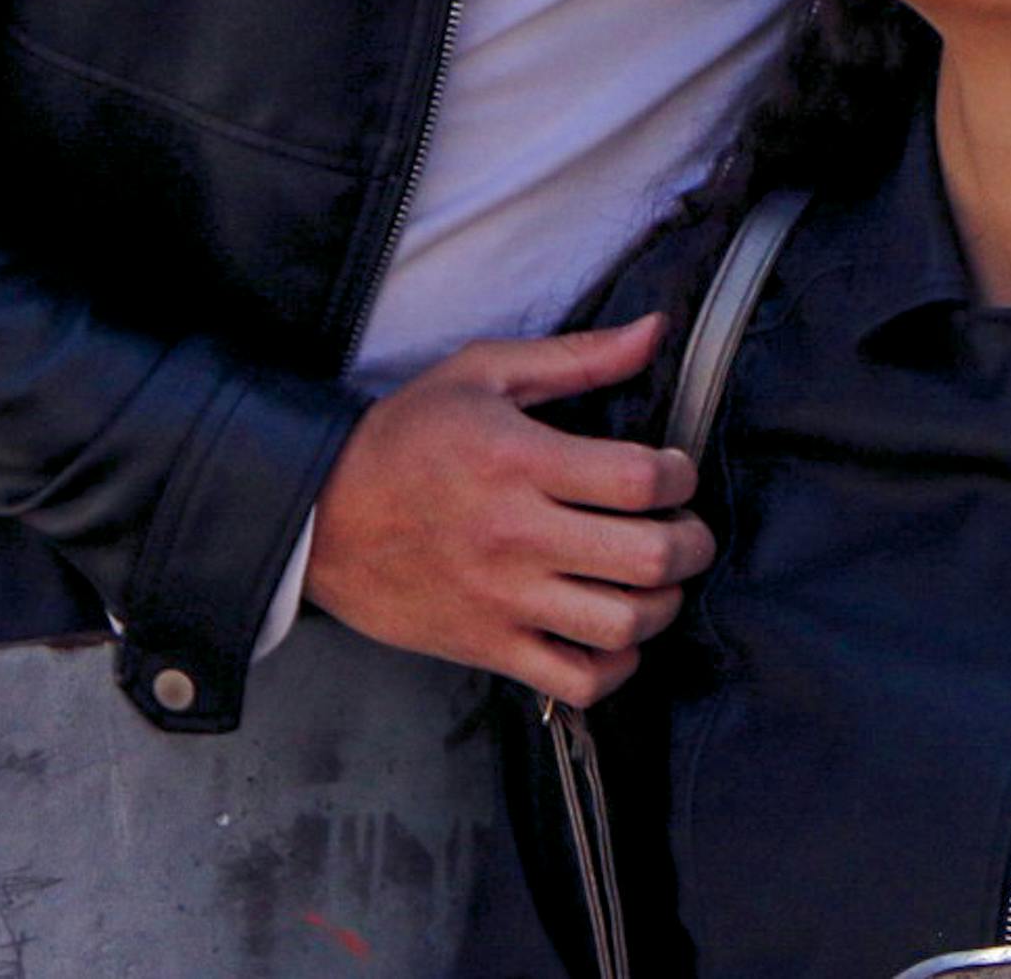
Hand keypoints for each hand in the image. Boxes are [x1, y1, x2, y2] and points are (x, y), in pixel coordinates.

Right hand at [304, 313, 716, 705]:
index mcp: (518, 461)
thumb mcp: (482, 373)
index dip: (680, 476)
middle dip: (692, 544)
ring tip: (656, 580)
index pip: (639, 480)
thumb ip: (576, 356)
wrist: (317, 516)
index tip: (675, 472)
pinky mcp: (487, 646)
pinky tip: (615, 632)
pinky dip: (617, 665)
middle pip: (648, 558)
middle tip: (686, 530)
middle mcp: (516, 536)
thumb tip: (656, 330)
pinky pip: (577, 680)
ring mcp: (503, 599)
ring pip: (622, 625)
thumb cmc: (404, 437)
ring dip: (663, 604)